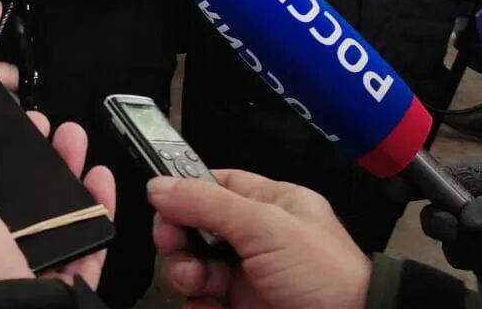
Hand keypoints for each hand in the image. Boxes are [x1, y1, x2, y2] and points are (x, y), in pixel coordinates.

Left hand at [0, 113, 115, 302]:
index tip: (6, 125)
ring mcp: (26, 273)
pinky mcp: (63, 286)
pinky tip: (101, 178)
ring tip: (76, 138)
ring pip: (53, 216)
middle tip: (47, 126)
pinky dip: (96, 209)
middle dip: (33, 157)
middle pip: (14, 199)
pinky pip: (85, 242)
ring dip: (67, 172)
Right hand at [148, 170, 370, 308]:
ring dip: (184, 271)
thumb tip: (158, 185)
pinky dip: (197, 304)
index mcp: (270, 204)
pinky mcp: (241, 308)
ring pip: (195, 266)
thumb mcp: (266, 227)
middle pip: (196, 226)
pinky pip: (202, 301)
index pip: (216, 184)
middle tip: (174, 245)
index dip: (185, 190)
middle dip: (179, 235)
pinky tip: (207, 305)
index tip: (162, 203)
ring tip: (193, 281)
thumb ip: (209, 203)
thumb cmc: (324, 274)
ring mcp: (248, 276)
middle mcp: (256, 238)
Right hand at [419, 154, 481, 294]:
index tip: (394, 191)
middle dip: (445, 229)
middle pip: (436, 227)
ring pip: (459, 257)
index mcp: (469, 184)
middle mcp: (469, 215)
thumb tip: (467, 220)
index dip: (405, 186)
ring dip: (480, 253)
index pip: (427, 183)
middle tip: (460, 227)